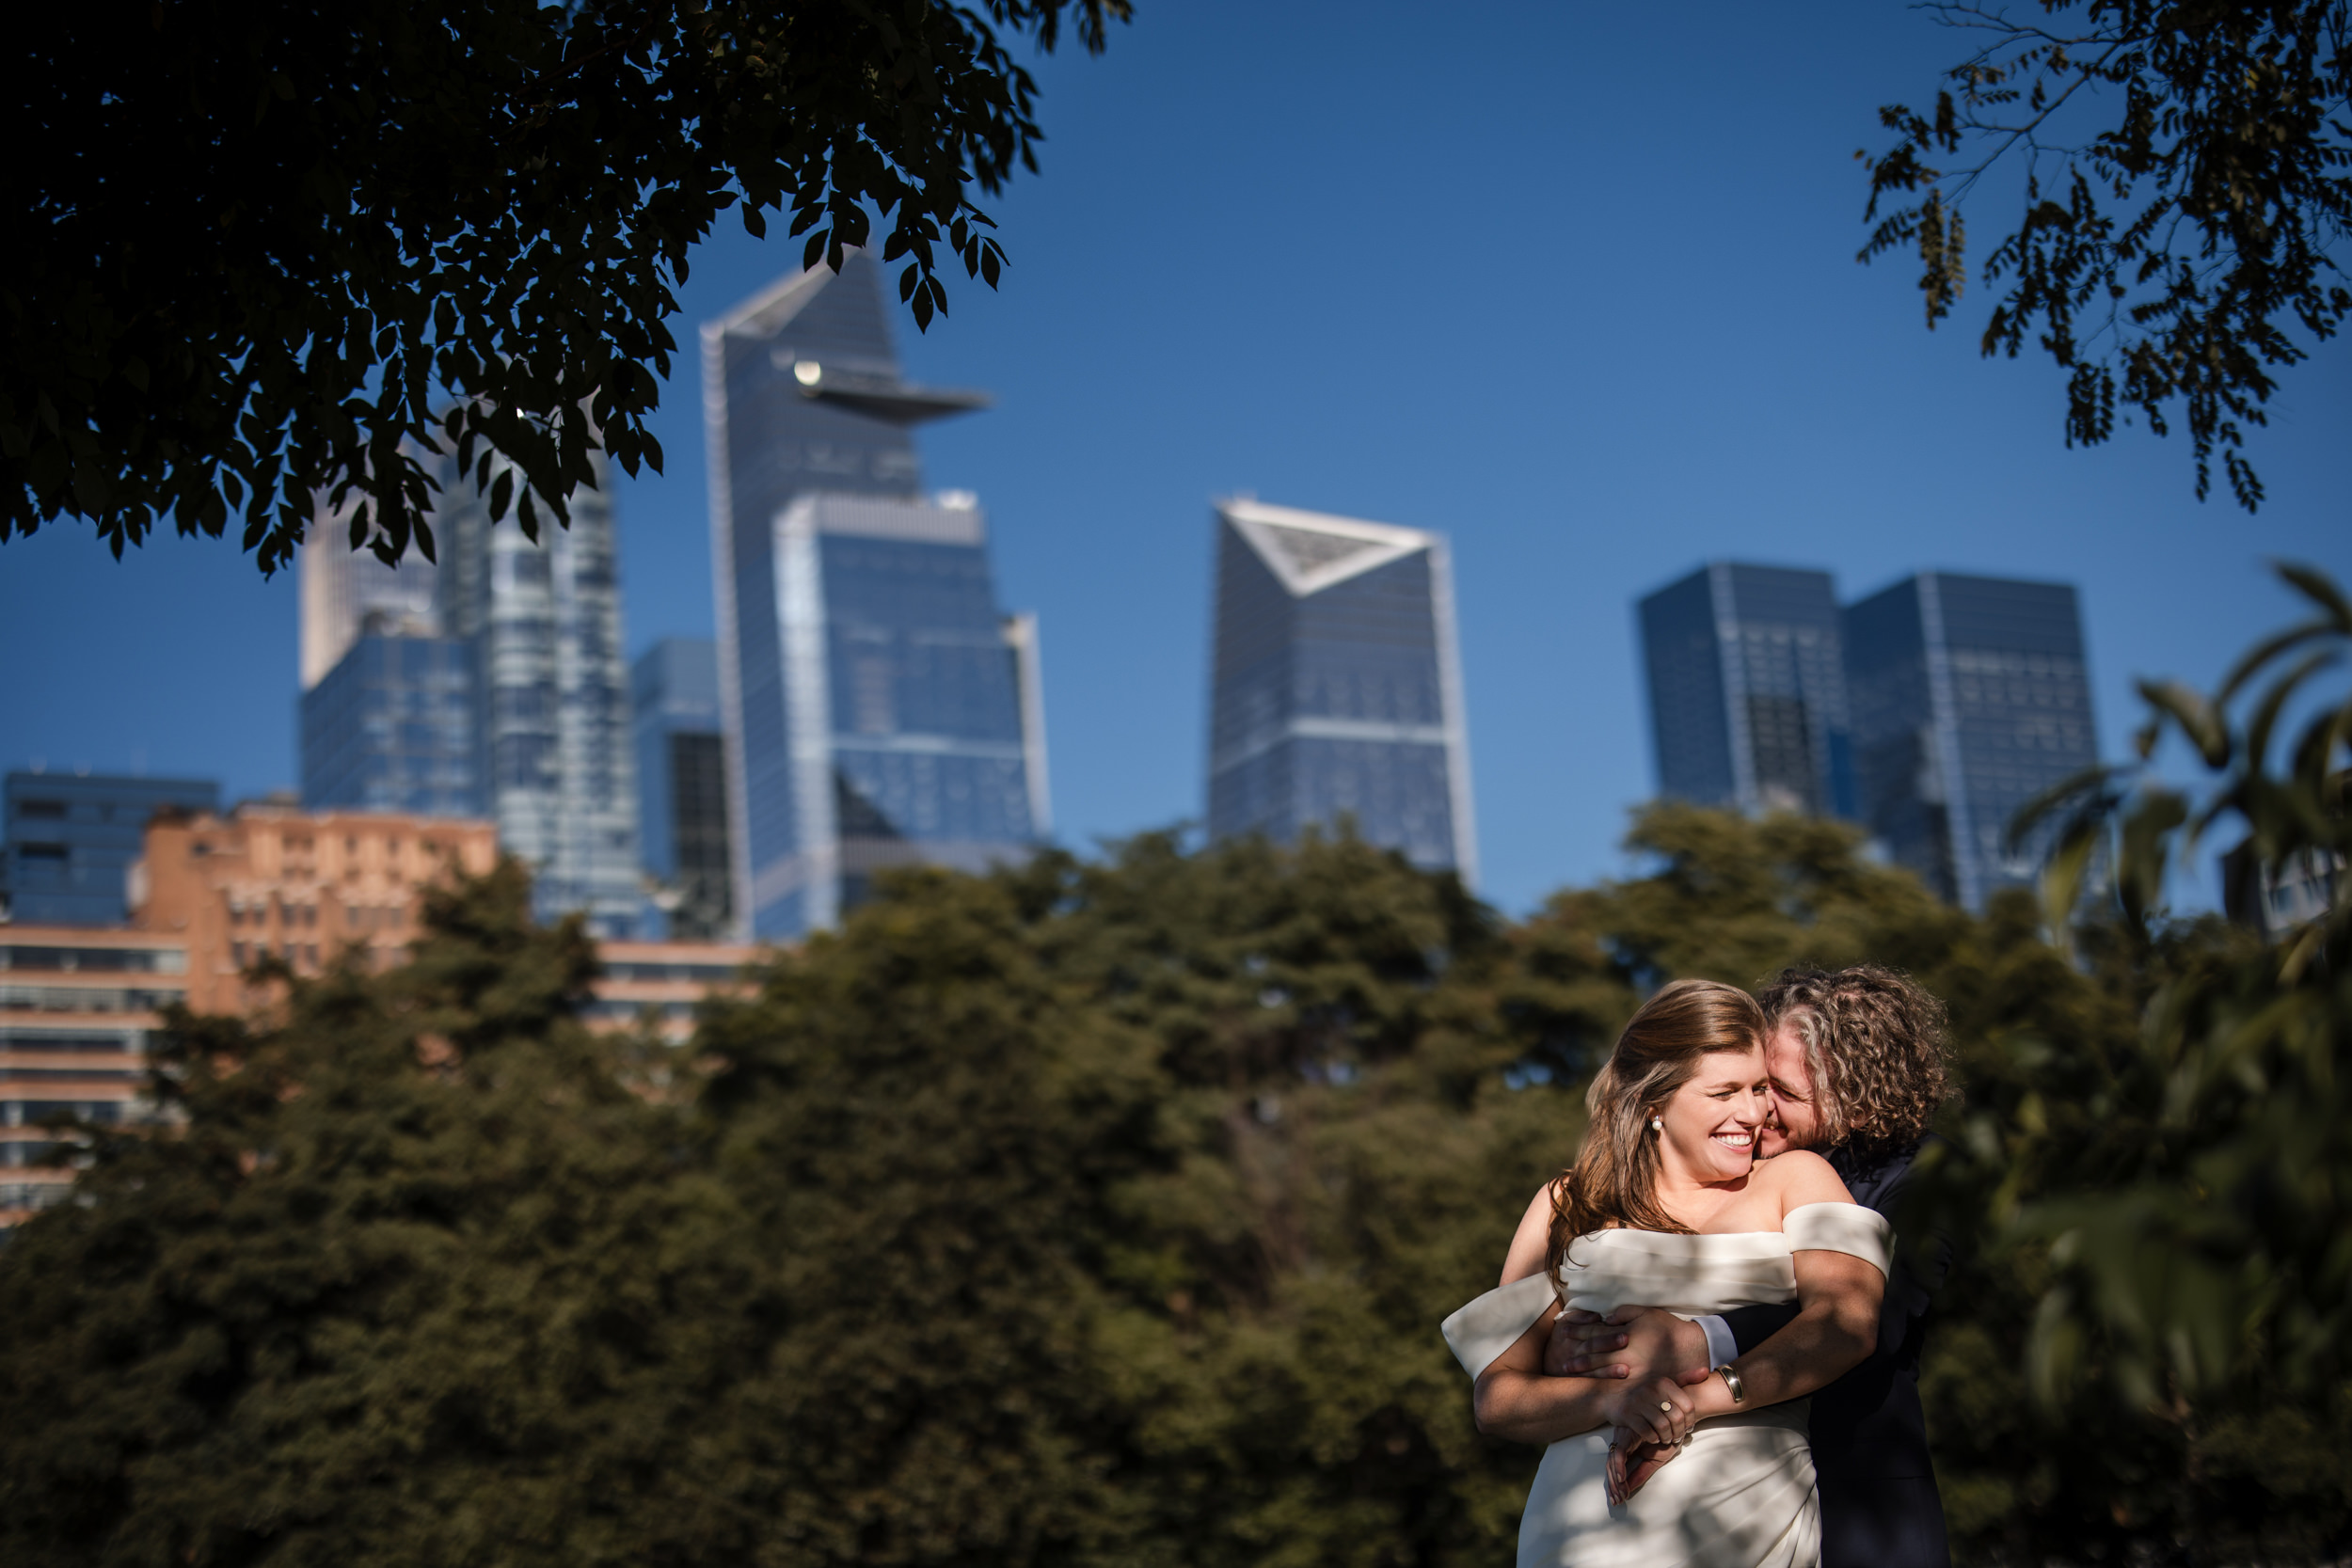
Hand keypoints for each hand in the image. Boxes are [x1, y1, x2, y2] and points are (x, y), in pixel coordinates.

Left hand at [1547, 1305, 1710, 1380]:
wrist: (1691, 1349)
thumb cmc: (1666, 1327)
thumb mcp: (1643, 1313)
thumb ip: (1621, 1314)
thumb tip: (1603, 1320)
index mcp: (1625, 1336)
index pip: (1595, 1334)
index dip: (1579, 1332)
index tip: (1564, 1331)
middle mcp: (1626, 1356)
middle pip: (1595, 1356)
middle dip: (1577, 1358)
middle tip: (1560, 1362)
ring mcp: (1633, 1372)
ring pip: (1603, 1373)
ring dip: (1585, 1373)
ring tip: (1569, 1373)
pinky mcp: (1640, 1383)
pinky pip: (1618, 1385)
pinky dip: (1603, 1384)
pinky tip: (1593, 1385)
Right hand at [1598, 1374, 1697, 1450]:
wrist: (1611, 1397)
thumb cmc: (1643, 1393)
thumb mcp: (1662, 1383)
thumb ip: (1684, 1379)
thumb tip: (1705, 1371)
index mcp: (1663, 1382)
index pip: (1688, 1406)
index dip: (1690, 1421)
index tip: (1687, 1427)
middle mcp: (1652, 1390)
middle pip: (1677, 1419)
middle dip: (1679, 1432)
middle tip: (1676, 1437)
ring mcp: (1639, 1402)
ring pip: (1664, 1427)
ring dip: (1667, 1438)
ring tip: (1666, 1439)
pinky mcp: (1628, 1415)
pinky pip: (1648, 1433)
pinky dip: (1653, 1439)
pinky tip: (1653, 1438)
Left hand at [1605, 1428, 1685, 1505]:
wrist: (1677, 1424)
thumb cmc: (1666, 1440)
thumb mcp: (1653, 1461)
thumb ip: (1640, 1473)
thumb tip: (1628, 1489)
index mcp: (1626, 1449)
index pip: (1615, 1469)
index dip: (1615, 1486)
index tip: (1618, 1501)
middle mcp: (1621, 1442)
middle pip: (1610, 1466)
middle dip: (1613, 1486)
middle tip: (1617, 1501)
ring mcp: (1622, 1438)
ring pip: (1612, 1461)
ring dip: (1615, 1480)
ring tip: (1621, 1494)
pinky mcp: (1627, 1435)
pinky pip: (1620, 1452)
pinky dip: (1619, 1466)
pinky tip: (1621, 1479)